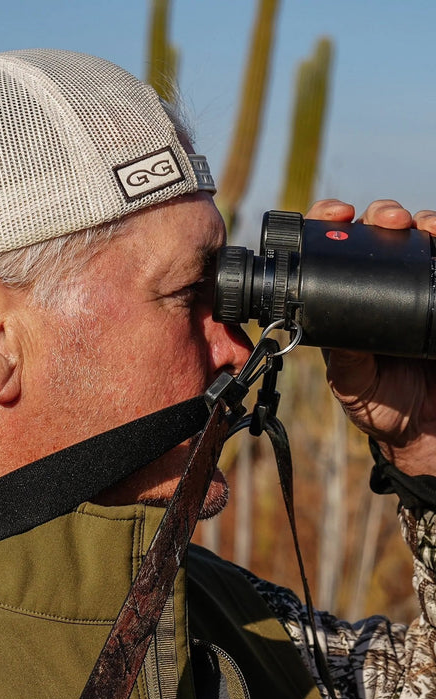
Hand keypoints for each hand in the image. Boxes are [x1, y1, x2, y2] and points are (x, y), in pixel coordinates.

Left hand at [306, 199, 435, 476]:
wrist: (428, 431)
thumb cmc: (380, 406)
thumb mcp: (351, 380)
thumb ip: (343, 354)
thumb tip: (326, 322)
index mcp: (348, 301)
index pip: (334, 251)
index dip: (330, 224)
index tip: (336, 214)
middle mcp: (384, 287)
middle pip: (382, 232)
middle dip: (384, 215)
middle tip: (387, 220)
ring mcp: (420, 288)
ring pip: (422, 237)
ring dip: (424, 221)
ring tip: (423, 226)